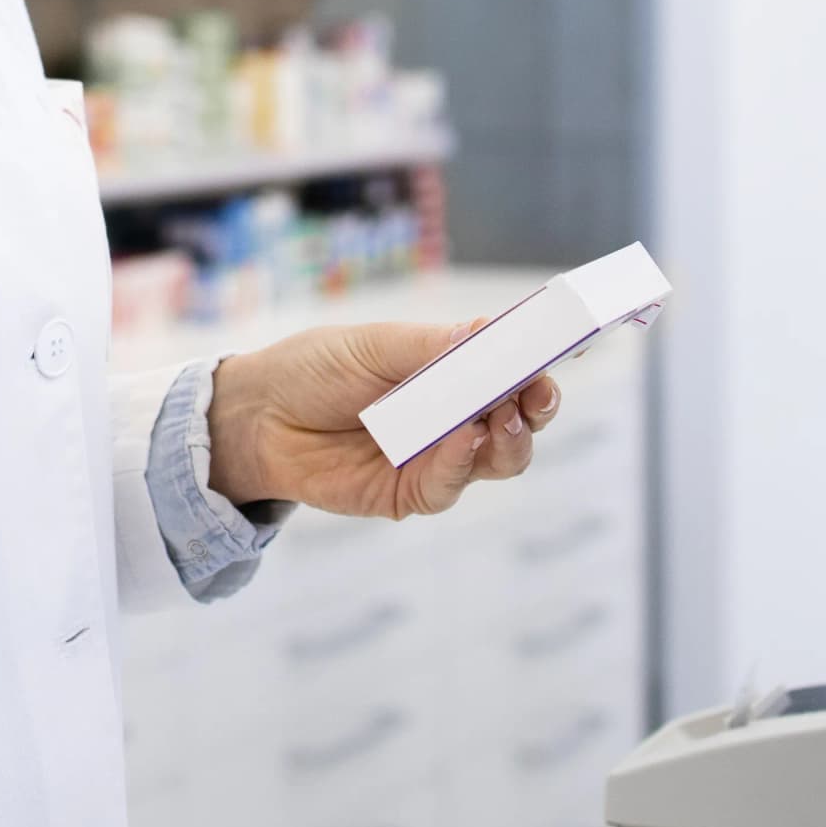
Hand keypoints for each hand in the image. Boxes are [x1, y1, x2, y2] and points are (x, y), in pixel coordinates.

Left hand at [207, 320, 559, 521]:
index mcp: (452, 372)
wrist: (258, 416)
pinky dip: (461, 461)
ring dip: (509, 439)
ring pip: (500, 459)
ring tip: (502, 418)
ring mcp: (437, 458)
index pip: (513, 370)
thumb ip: (433, 347)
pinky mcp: (410, 493)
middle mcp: (455, 417)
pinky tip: (460, 440)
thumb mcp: (374, 345)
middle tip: (536, 391)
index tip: (567, 350)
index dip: (543, 364)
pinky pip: (450, 484)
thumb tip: (490, 333)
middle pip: (521, 420)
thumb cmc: (315, 369)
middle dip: (537, 406)